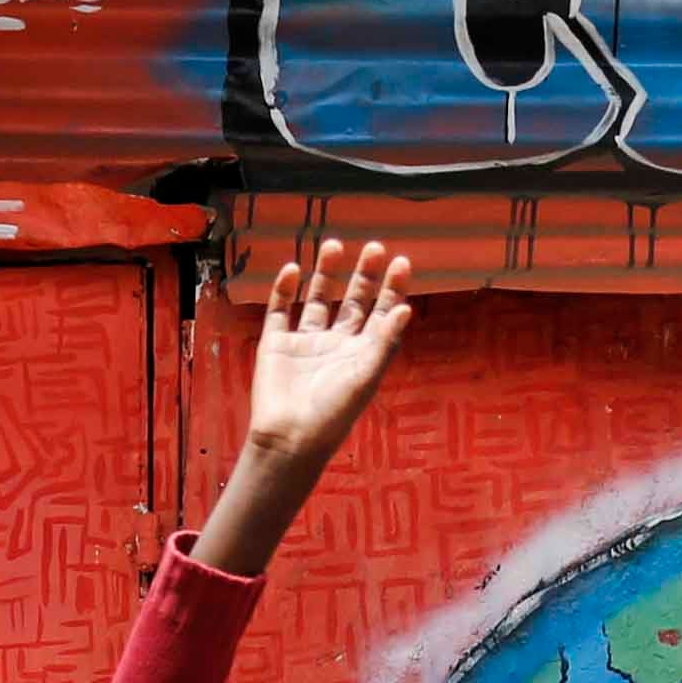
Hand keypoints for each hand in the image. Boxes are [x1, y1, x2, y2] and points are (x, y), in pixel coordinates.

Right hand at [236, 239, 414, 466]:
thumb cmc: (333, 412)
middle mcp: (335, 344)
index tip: (401, 261)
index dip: (391, 288)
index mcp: (361, 353)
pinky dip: (284, 289)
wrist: (289, 438)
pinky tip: (294, 269)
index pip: (380, 313)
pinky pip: (280, 310)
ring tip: (334, 244)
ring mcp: (304, 342)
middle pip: (352, 301)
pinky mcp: (275, 344)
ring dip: (324, 273)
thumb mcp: (365, 376)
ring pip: (316, 299)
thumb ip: (385, 342)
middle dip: (363, 275)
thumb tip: (406, 308)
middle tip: (374, 247)